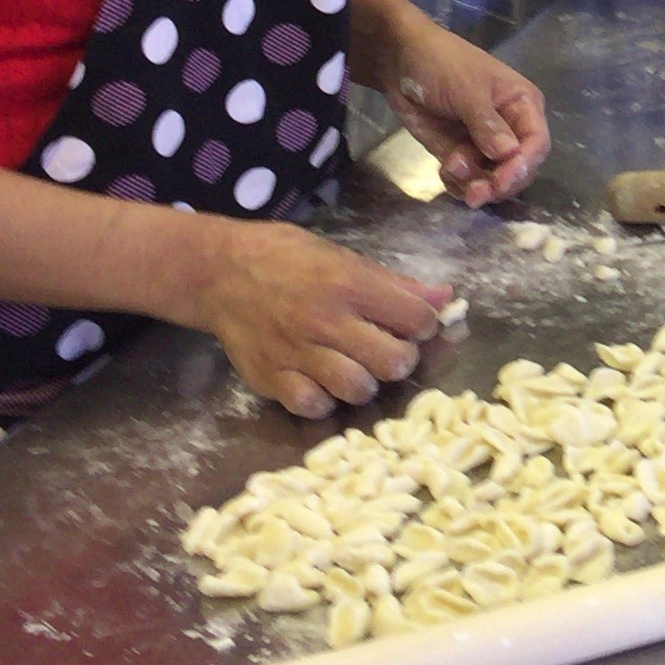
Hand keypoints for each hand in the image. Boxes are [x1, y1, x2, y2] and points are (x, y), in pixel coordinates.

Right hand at [185, 220, 450, 418]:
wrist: (219, 272)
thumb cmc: (289, 259)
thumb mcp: (345, 258)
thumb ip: (396, 284)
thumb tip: (445, 299)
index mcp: (349, 285)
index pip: (416, 319)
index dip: (423, 324)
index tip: (412, 323)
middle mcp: (325, 321)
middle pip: (394, 362)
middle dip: (401, 358)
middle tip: (387, 349)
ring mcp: (296, 353)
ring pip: (358, 389)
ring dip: (365, 383)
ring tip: (356, 367)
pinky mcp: (271, 378)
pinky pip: (314, 406)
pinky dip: (324, 400)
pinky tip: (321, 381)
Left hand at [383, 18, 550, 206]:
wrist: (400, 62)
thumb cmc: (443, 64)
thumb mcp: (467, 90)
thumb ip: (487, 123)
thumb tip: (509, 154)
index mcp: (522, 106)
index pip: (536, 144)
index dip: (523, 166)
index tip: (500, 182)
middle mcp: (510, 129)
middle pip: (518, 168)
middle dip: (499, 184)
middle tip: (475, 193)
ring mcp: (484, 144)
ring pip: (493, 179)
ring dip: (475, 184)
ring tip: (450, 170)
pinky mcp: (460, 153)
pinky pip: (468, 180)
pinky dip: (458, 184)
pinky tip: (444, 171)